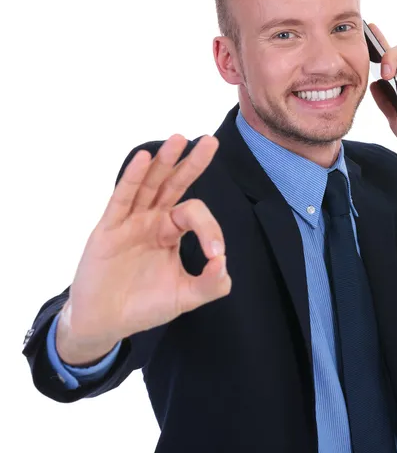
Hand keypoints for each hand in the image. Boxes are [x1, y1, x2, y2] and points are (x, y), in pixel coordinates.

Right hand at [57, 135, 230, 363]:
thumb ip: (210, 283)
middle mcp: (152, 219)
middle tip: (211, 140)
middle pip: (175, 184)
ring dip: (164, 161)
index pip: (195, 214)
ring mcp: (130, 221)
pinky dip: (132, 178)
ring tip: (179, 138)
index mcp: (171, 230)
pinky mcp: (108, 229)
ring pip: (149, 185)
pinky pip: (122, 199)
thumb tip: (224, 263)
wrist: (105, 323)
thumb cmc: (144, 305)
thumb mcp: (185, 296)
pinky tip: (144, 158)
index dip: (210, 229)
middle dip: (192, 163)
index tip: (215, 254)